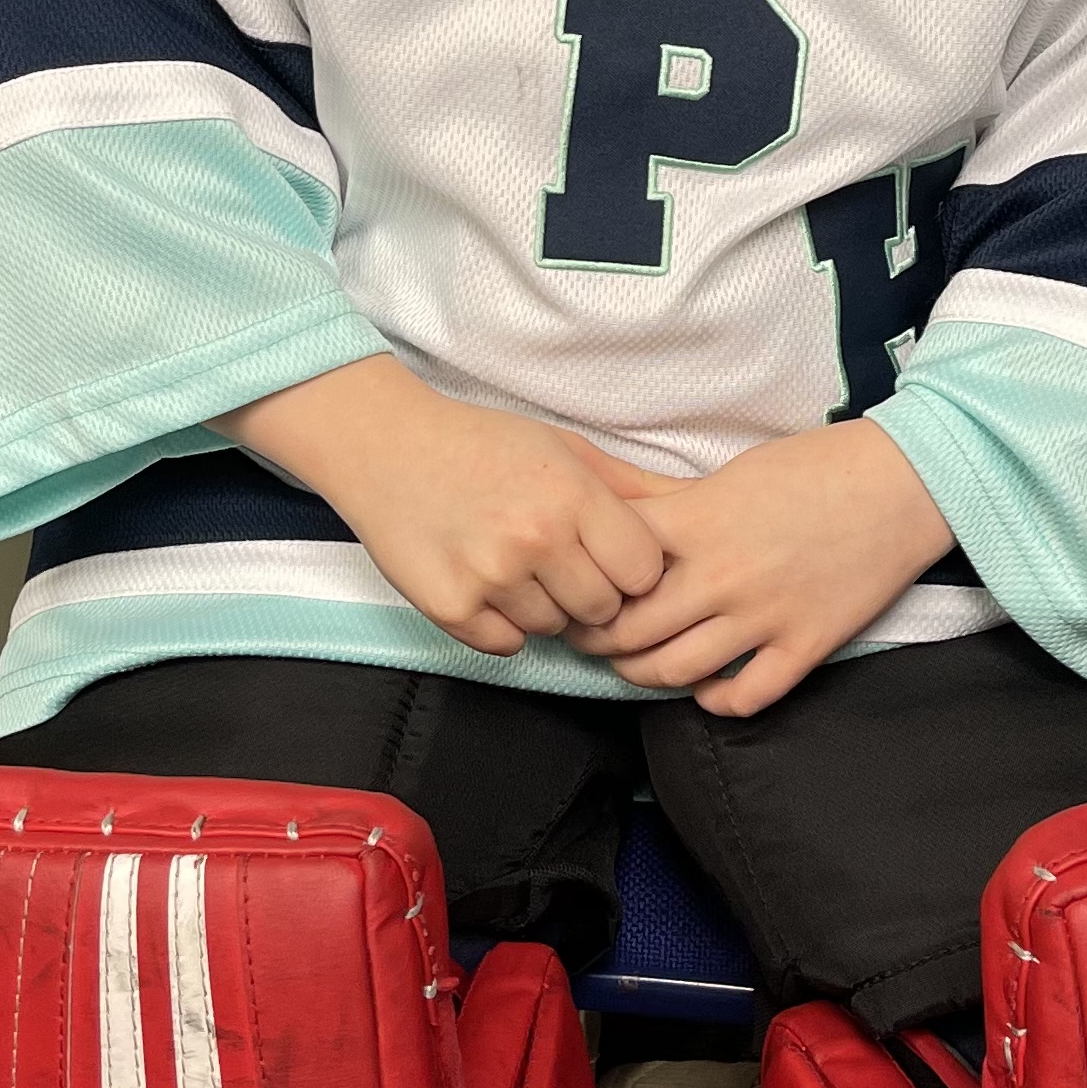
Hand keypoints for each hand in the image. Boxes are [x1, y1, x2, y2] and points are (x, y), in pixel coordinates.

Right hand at [217, 355, 671, 655]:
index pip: (644, 573)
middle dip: (591, 593)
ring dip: (543, 607)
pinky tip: (483, 580)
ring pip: (555, 629)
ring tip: (513, 562)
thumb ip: (633, 488)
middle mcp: (537, 539)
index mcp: (573, 496)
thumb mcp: (565, 448)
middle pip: (605, 610)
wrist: (385, 445)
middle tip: (558, 561)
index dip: (632, 570)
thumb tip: (701, 510)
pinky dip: (500, 624)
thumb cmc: (482, 443)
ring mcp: (491, 576)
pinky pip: (506, 644)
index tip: (608, 554)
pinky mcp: (451, 607)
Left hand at [566, 418, 953, 714]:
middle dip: (598, 640)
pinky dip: (715, 701)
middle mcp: (720, 576)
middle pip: (629, 630)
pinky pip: (744, 696)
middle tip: (591, 638)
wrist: (902, 482)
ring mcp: (763, 616)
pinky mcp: (805, 645)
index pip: (609, 567)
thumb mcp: (731, 474)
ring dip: (643, 675)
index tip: (578, 588)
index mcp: (696, 523)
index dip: (583, 582)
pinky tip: (707, 688)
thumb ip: (676, 508)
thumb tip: (621, 522)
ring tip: (636, 666)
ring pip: (675, 671)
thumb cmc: (816, 466)